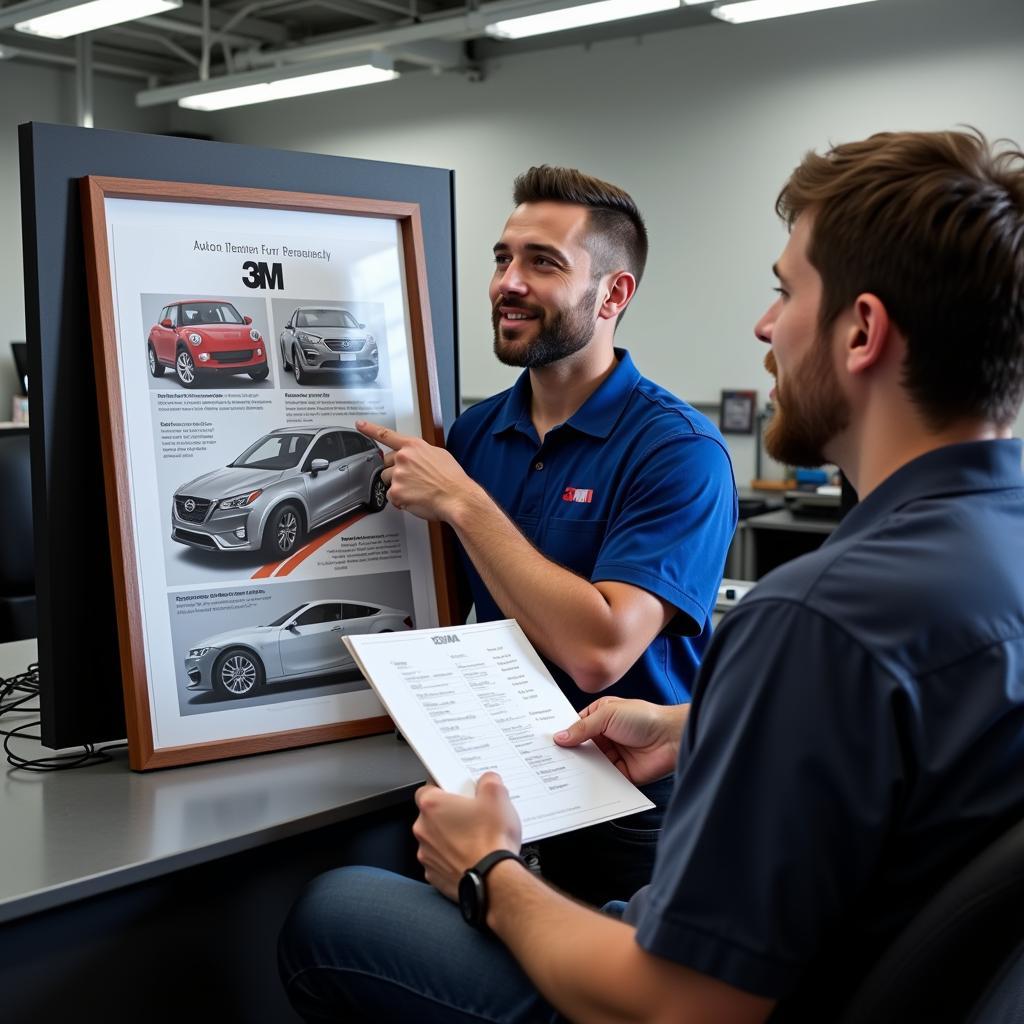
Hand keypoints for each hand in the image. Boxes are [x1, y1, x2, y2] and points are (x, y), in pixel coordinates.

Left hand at [356, 420, 476, 522]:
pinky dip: (401, 501)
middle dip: (394, 471)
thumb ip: (422, 453)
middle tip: (411, 479)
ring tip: (417, 490)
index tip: (360, 424)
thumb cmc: (452, 479)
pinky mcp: (396, 492)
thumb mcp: (440, 455)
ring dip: (398, 486)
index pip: (386, 434)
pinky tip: (416, 499)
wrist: (457, 497)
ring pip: (388, 481)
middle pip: (386, 464)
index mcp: (414, 446)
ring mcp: (398, 475)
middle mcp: (403, 458)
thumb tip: (417, 458)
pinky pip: (392, 497)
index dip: (370, 428)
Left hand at [412, 772, 522, 900]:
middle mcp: (423, 830)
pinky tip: (472, 857)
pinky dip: (453, 858)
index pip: (428, 787)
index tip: (458, 789)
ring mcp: (427, 855)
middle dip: (450, 813)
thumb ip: (489, 781)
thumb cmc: (491, 841)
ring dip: (450, 837)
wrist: (494, 882)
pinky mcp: (434, 875)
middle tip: (473, 814)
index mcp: (432, 806)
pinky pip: (441, 861)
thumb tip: (488, 781)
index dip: (444, 787)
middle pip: (432, 814)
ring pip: (436, 839)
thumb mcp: (498, 796)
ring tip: (476, 838)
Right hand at [554, 697, 686, 785]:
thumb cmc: (644, 717)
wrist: (671, 737)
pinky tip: (577, 787)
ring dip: (576, 770)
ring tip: (555, 776)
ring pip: (588, 765)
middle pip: (579, 748)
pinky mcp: (619, 775)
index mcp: (600, 717)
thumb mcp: (607, 714)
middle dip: (566, 754)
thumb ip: (582, 727)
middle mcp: (604, 737)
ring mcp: (611, 756)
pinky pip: (601, 780)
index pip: (574, 727)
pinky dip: (591, 783)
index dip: (561, 734)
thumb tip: (559, 737)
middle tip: (544, 762)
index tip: (542, 742)